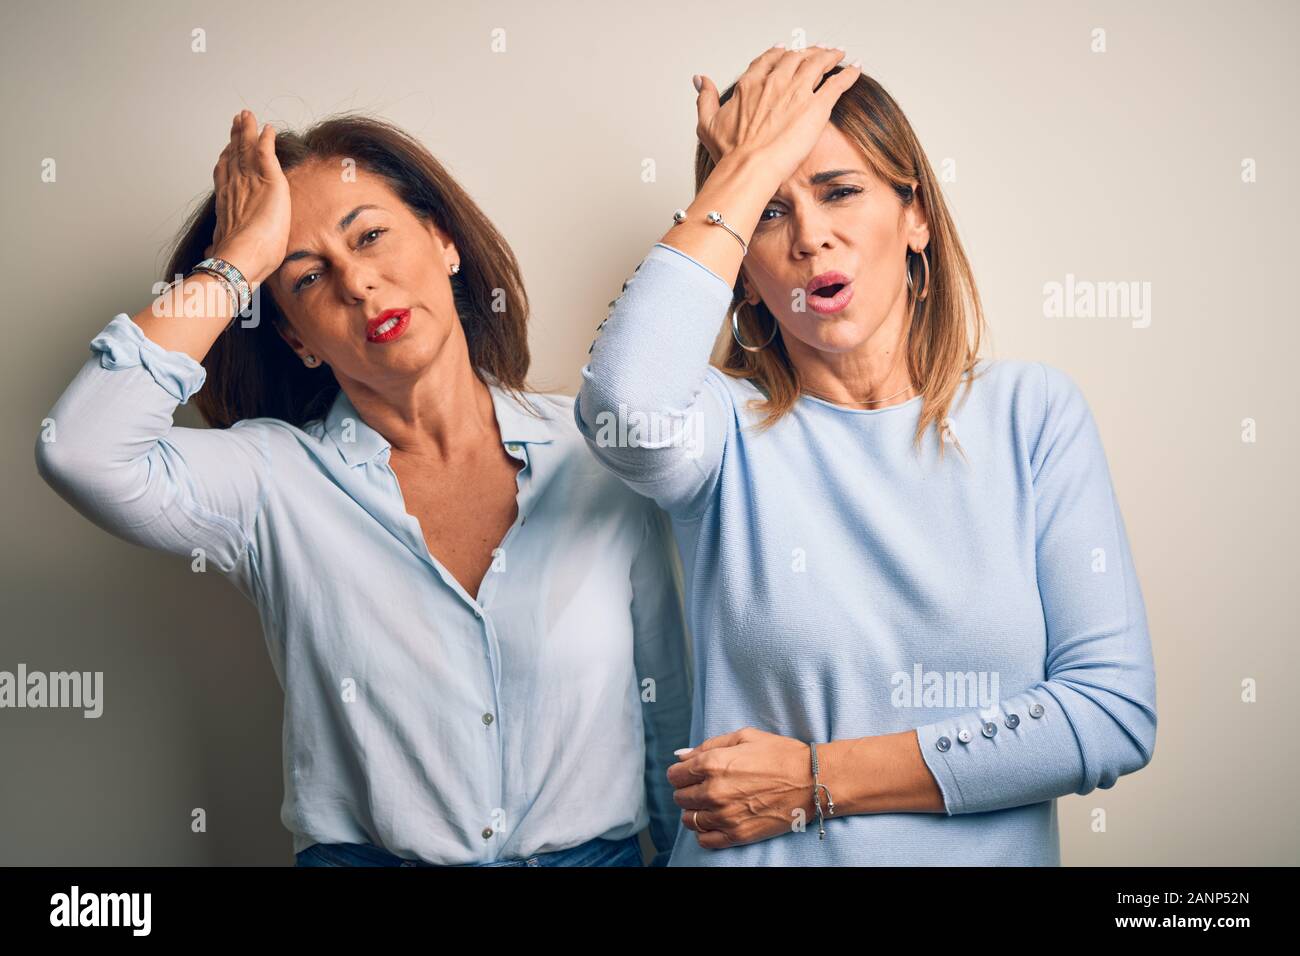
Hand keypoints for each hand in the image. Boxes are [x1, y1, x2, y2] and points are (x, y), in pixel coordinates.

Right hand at [203, 110, 290, 286]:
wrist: (241, 260)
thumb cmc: (235, 262)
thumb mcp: (224, 250)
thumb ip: (217, 247)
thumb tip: (208, 255)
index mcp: (227, 203)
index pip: (225, 175)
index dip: (226, 160)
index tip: (225, 150)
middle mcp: (234, 187)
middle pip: (233, 155)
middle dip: (235, 138)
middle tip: (237, 121)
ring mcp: (249, 182)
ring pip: (246, 149)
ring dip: (247, 131)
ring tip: (247, 116)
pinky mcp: (269, 181)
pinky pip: (266, 153)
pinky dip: (266, 139)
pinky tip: (268, 128)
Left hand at [668, 726, 814, 848]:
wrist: (812, 781)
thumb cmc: (780, 754)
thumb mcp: (744, 737)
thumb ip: (708, 745)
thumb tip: (681, 756)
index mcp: (712, 763)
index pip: (675, 775)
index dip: (681, 772)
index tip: (691, 773)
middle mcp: (714, 791)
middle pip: (680, 797)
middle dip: (688, 790)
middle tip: (705, 786)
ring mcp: (724, 816)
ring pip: (689, 820)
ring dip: (695, 811)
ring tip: (712, 804)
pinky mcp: (737, 835)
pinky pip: (704, 840)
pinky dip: (705, 832)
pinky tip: (717, 820)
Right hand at [694, 45, 860, 178]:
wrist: (749, 167)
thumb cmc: (731, 152)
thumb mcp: (708, 122)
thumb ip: (705, 97)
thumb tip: (700, 80)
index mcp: (751, 84)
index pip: (769, 60)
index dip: (778, 54)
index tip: (784, 51)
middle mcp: (776, 82)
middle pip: (796, 57)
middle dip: (807, 52)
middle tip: (816, 52)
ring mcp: (798, 91)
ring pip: (818, 62)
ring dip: (830, 55)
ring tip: (837, 54)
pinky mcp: (817, 106)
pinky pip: (838, 82)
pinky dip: (849, 73)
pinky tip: (855, 68)